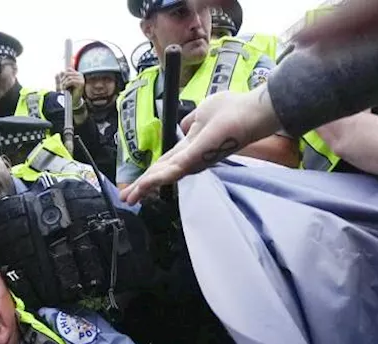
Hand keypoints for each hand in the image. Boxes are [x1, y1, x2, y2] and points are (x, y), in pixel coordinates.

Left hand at [56, 69, 84, 98]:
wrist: (73, 101)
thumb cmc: (68, 93)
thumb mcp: (63, 84)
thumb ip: (60, 79)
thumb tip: (57, 73)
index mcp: (76, 74)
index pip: (68, 69)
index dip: (63, 75)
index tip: (61, 82)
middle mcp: (80, 75)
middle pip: (67, 73)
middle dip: (62, 80)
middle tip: (61, 86)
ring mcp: (81, 79)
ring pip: (69, 77)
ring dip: (64, 83)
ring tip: (63, 88)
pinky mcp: (81, 83)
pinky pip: (71, 81)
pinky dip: (66, 85)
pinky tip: (65, 89)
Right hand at [120, 87, 280, 204]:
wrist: (252, 112)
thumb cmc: (232, 110)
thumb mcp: (202, 113)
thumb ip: (191, 123)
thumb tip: (183, 127)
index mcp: (190, 148)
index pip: (165, 164)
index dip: (149, 174)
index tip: (135, 185)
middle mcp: (191, 158)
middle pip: (160, 174)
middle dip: (142, 186)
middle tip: (125, 199)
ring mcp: (194, 159)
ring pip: (164, 175)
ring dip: (146, 186)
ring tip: (130, 197)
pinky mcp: (197, 156)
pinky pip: (174, 169)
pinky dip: (158, 178)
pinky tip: (144, 185)